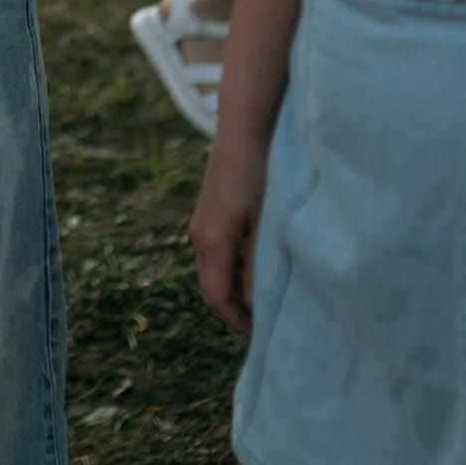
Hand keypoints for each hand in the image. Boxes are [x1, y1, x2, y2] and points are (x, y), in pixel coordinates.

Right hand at [190, 120, 268, 335]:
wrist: (244, 128)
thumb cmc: (261, 173)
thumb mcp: (266, 223)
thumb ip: (258, 265)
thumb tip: (255, 304)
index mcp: (212, 242)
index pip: (216, 298)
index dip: (236, 322)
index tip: (261, 336)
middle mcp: (200, 235)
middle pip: (212, 287)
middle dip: (234, 310)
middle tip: (264, 324)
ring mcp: (202, 223)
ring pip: (213, 269)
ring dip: (233, 289)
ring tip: (263, 298)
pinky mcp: (209, 212)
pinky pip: (215, 252)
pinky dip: (231, 269)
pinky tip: (256, 266)